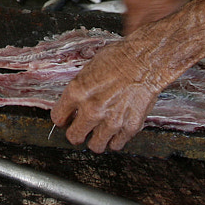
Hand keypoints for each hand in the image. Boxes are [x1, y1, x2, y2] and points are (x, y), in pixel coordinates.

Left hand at [50, 38, 166, 152]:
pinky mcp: (130, 127)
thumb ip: (79, 91)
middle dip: (76, 132)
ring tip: (100, 131)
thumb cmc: (119, 58)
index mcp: (77, 92)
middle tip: (82, 128)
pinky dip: (116, 139)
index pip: (58, 118)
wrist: (146, 60)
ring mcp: (111, 121)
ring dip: (96, 139)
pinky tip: (116, 130)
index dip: (62, 119)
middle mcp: (92, 110)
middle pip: (74, 137)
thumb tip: (74, 104)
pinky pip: (117, 145)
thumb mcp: (89, 69)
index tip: (67, 119)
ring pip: (96, 146)